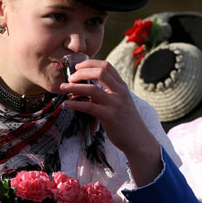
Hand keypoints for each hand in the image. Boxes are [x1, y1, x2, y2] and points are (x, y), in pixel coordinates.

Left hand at [59, 59, 161, 185]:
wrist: (138, 139)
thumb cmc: (126, 120)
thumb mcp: (119, 101)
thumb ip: (106, 93)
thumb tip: (85, 89)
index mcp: (122, 86)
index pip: (107, 66)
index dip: (91, 63)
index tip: (78, 66)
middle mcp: (120, 92)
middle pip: (100, 72)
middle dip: (82, 72)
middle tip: (70, 78)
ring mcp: (115, 104)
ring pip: (92, 89)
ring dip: (74, 87)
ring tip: (63, 88)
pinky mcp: (110, 116)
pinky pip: (89, 107)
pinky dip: (76, 104)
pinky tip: (67, 104)